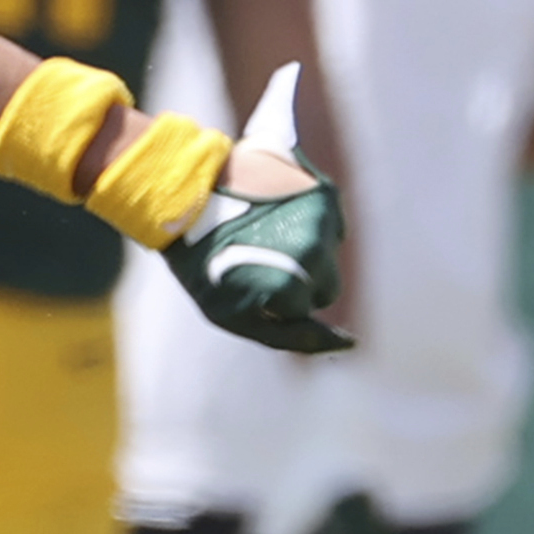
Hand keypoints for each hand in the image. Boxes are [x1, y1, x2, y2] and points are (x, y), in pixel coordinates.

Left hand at [167, 165, 351, 356]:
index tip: (248, 280)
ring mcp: (321, 217)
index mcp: (291, 282)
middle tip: (259, 260)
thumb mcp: (233, 313)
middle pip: (329, 285)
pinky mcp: (325, 192)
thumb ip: (292, 336)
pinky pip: (331, 225)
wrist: (186, 190)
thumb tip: (347, 343)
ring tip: (262, 233)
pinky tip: (275, 215)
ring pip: (329, 254)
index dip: (276, 300)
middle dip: (302, 281)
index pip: (308, 309)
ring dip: (305, 250)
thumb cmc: (203, 261)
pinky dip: (310, 225)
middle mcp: (314, 249)